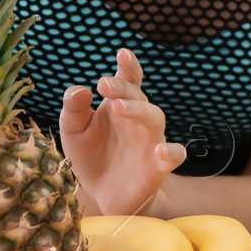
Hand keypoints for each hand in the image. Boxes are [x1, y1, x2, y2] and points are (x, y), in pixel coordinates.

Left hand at [59, 48, 186, 215]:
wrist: (104, 196)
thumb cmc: (91, 157)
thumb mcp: (74, 132)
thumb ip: (74, 110)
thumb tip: (80, 89)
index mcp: (119, 106)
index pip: (128, 81)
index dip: (128, 66)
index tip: (122, 53)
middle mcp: (138, 119)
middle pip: (139, 97)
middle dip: (124, 88)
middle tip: (105, 85)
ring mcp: (151, 141)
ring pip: (155, 118)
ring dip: (139, 110)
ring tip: (120, 108)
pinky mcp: (159, 166)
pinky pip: (176, 154)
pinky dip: (172, 151)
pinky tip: (161, 150)